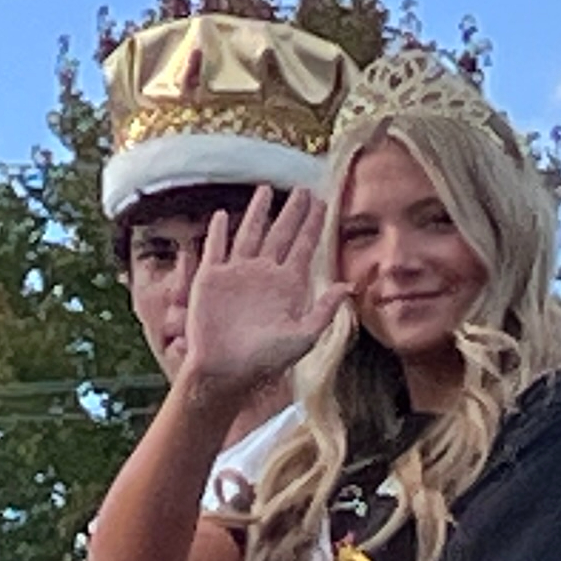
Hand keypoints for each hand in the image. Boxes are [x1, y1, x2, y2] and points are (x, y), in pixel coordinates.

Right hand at [182, 185, 350, 398]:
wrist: (226, 372)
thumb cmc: (266, 361)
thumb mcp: (303, 337)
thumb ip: (325, 311)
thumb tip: (349, 286)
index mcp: (287, 285)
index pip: (304, 246)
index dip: (313, 224)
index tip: (323, 202)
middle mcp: (264, 275)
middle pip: (281, 233)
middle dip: (292, 211)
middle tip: (303, 188)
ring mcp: (237, 274)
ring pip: (250, 233)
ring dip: (257, 212)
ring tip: (266, 190)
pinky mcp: (211, 279)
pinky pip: (215, 249)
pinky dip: (218, 232)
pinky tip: (221, 215)